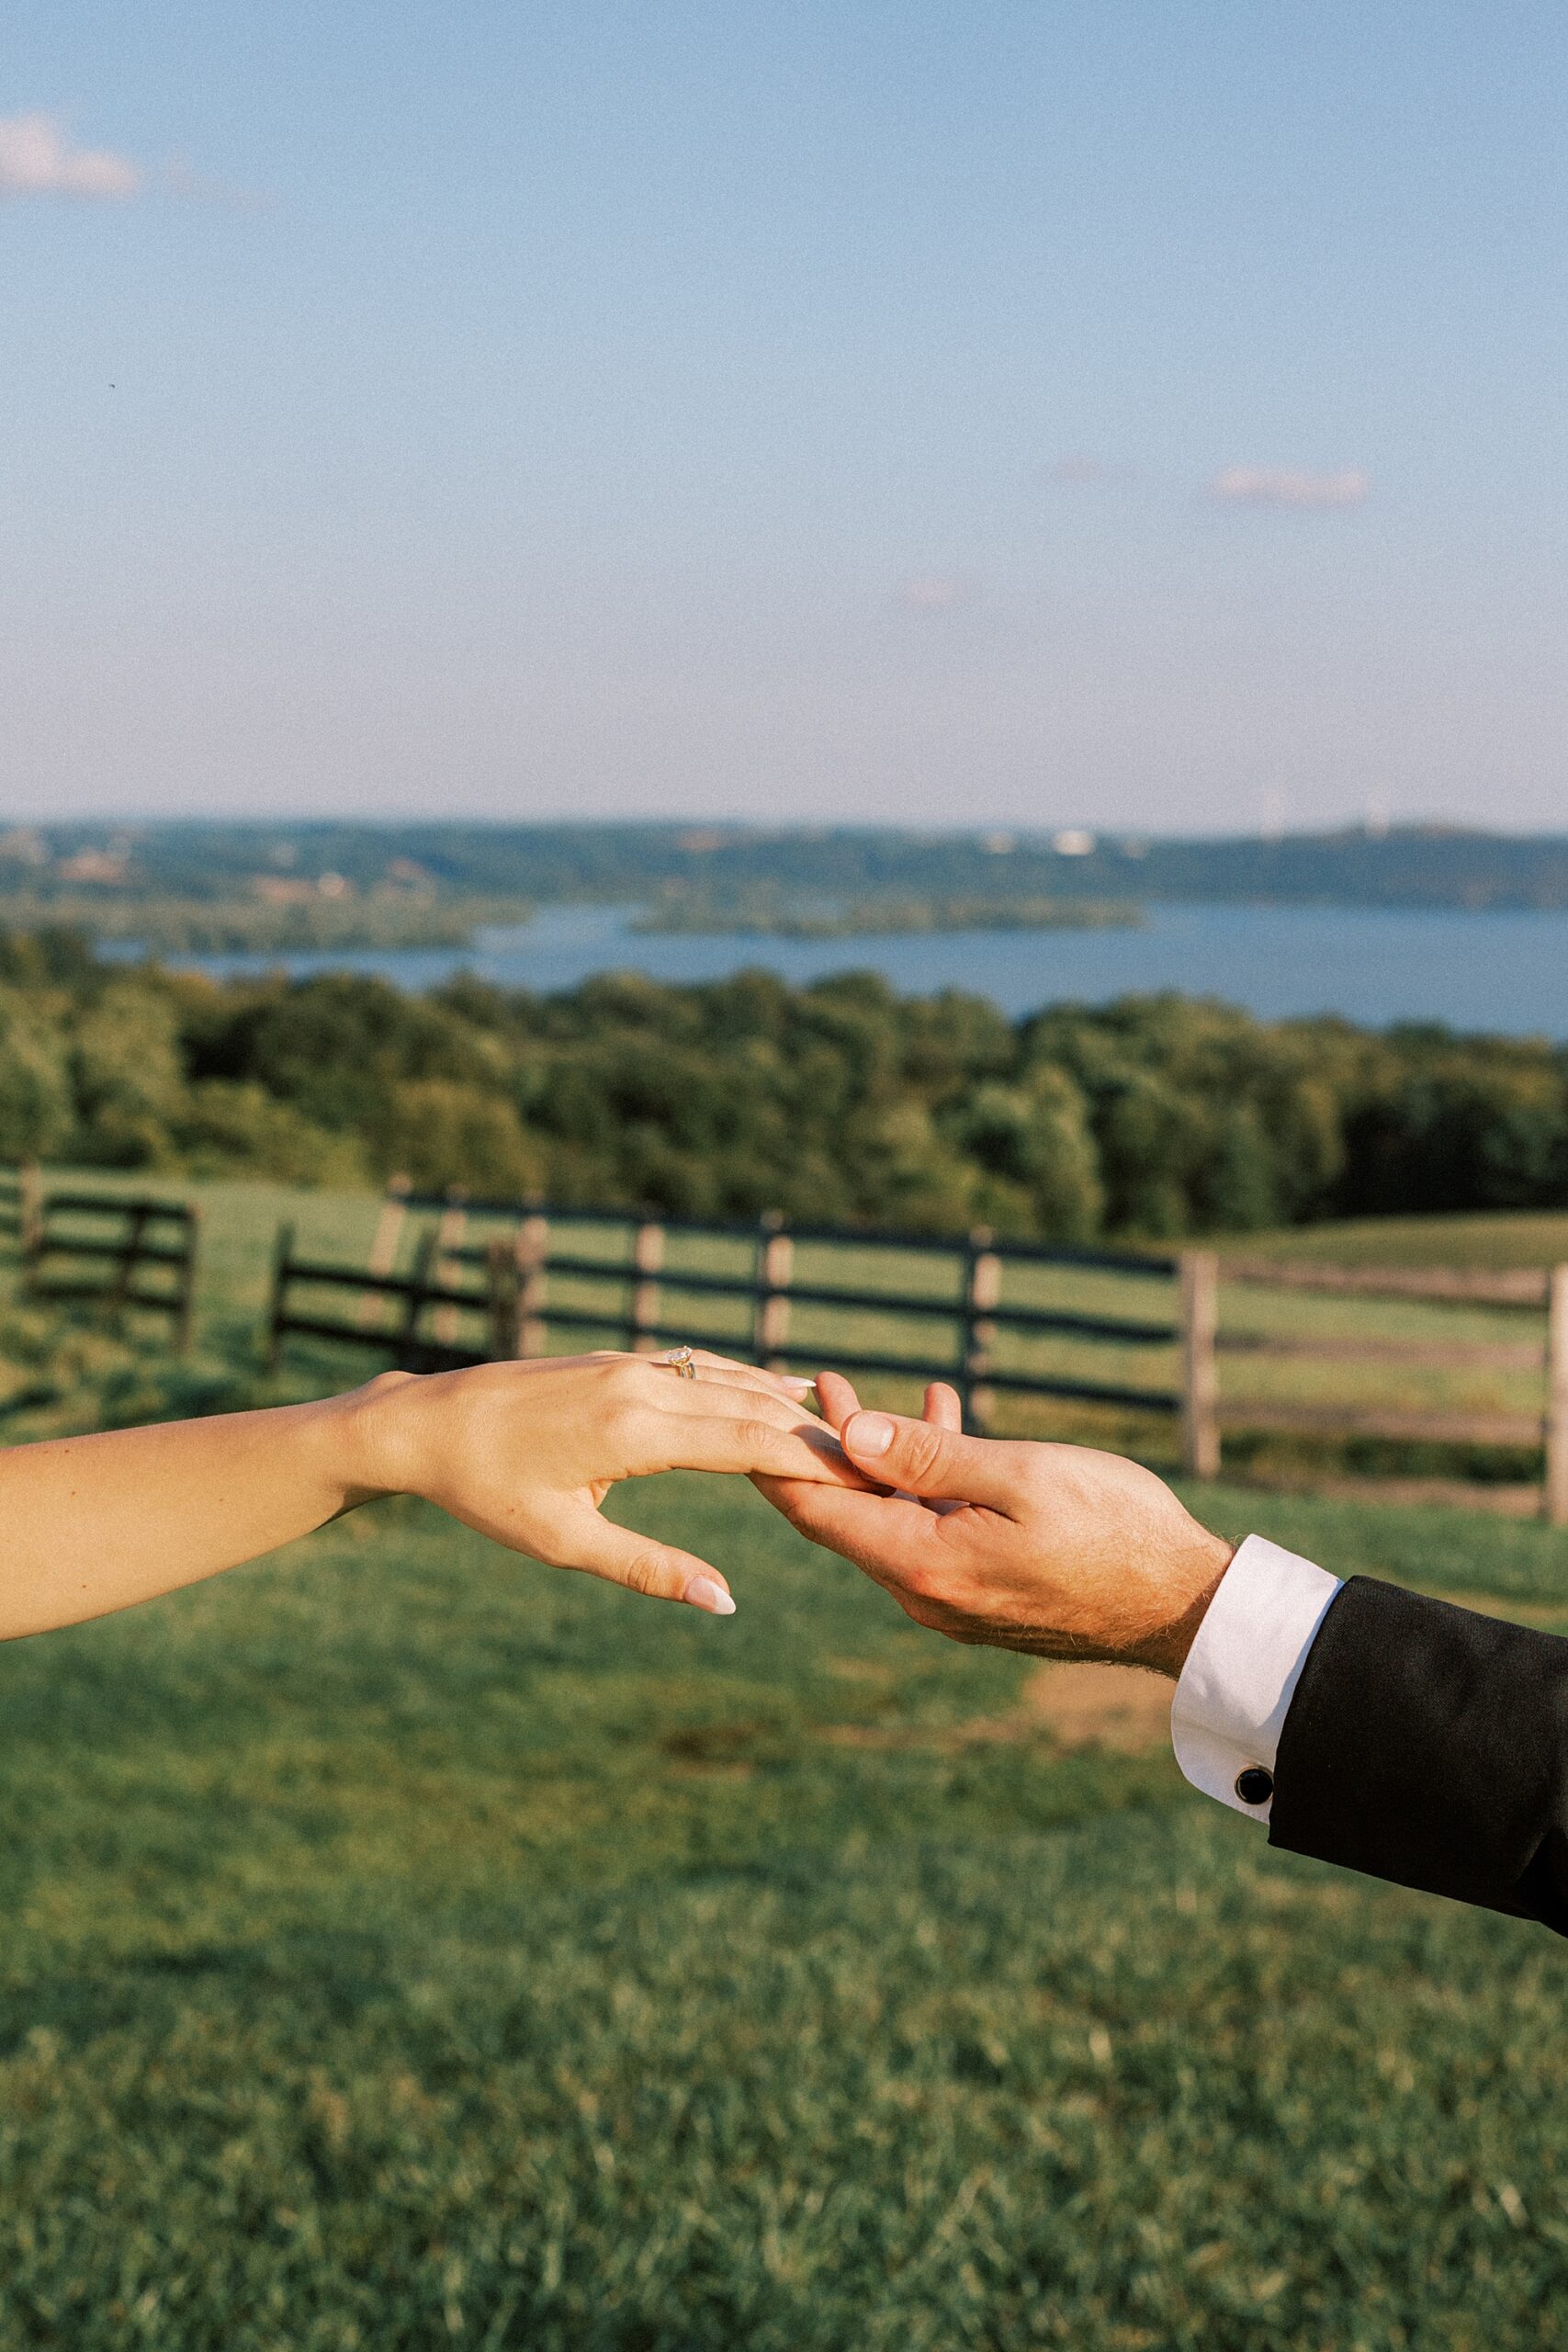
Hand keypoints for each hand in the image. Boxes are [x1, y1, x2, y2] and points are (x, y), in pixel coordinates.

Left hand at [361, 1349, 859, 1614]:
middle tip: (882, 1467)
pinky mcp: (619, 1358)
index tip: (870, 1484)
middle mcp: (643, 1384)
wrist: (424, 1422)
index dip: (816, 1463)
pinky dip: (751, 1381)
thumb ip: (649, 1569)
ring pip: (733, 1378)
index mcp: (634, 1431)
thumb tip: (725, 1600)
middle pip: (756, 1405)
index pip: (751, 1442)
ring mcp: (632, 1363)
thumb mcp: (563, 1543)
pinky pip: (703, 1366)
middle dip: (820, 1436)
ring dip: (791, 1406)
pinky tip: (781, 1391)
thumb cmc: (486, 1493)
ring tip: (848, 1436)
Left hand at [755, 1374, 1232, 1675]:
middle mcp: (924, 1594)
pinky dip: (923, 1483)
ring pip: (889, 1520)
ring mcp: (953, 1603)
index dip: (776, 1460)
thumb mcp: (1020, 1475)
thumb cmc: (1113, 1530)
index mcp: (922, 1563)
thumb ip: (930, 1455)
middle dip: (824, 1446)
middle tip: (804, 1384)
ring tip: (856, 1394)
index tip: (746, 1413)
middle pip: (846, 1514)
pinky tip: (939, 1425)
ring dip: (876, 1458)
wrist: (1184, 1606)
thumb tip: (849, 1434)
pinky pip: (930, 1533)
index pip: (818, 1511)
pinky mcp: (983, 1600)